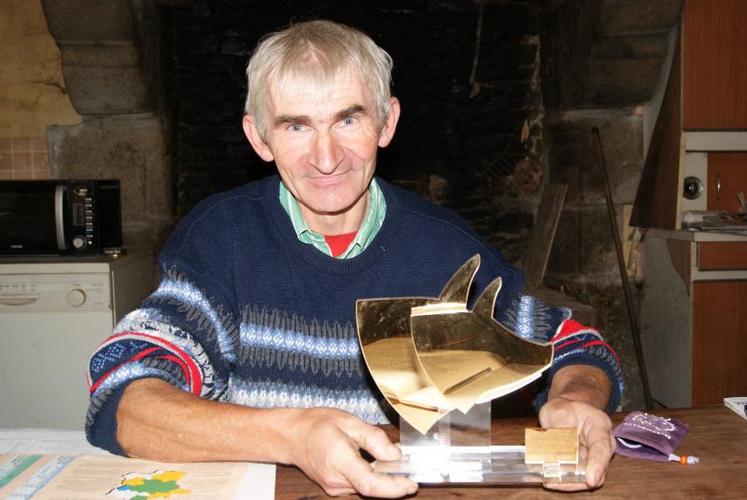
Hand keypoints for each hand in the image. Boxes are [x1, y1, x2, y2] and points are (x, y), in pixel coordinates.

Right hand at [285, 408, 417, 496]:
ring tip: (391, 462)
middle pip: (372, 488)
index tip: (411, 484)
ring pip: (367, 488)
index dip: (394, 487)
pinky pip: (359, 485)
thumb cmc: (316, 425)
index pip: (371, 484)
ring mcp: (334, 487)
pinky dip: (371, 477)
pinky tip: (374, 463)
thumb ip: (375, 439)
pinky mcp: (335, 487)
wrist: (291, 435)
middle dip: (393, 480)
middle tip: (410, 468)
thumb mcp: (349, 422)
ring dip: (382, 478)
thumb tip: (395, 455)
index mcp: (340, 461)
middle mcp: (336, 481)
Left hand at [538, 396, 615, 490]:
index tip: (590, 480)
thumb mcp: (558, 409)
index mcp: (599, 426)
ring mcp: (593, 458)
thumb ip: (557, 426)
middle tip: (558, 482)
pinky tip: (548, 480)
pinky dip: (562, 480)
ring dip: (568, 482)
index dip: (597, 465)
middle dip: (580, 481)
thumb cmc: (564, 409)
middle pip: (598, 470)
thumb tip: (551, 446)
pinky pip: (576, 478)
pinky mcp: (583, 466)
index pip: (601, 447)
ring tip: (549, 481)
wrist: (564, 411)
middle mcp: (602, 445)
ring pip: (587, 477)